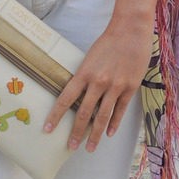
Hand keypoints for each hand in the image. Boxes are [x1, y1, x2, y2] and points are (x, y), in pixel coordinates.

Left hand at [43, 17, 154, 151]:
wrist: (131, 30)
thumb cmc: (108, 42)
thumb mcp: (90, 58)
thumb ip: (85, 77)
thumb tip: (78, 96)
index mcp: (84, 73)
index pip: (65, 99)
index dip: (55, 116)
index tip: (47, 129)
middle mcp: (99, 82)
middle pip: (84, 113)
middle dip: (76, 133)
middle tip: (70, 147)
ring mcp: (116, 86)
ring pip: (103, 116)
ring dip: (95, 134)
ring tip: (90, 148)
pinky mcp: (130, 87)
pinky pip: (120, 110)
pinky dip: (114, 123)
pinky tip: (109, 133)